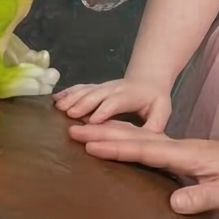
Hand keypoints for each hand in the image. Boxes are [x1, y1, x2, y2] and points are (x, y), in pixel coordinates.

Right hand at [54, 75, 173, 131]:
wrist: (148, 79)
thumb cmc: (155, 100)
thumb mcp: (162, 111)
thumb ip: (155, 125)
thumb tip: (149, 140)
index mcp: (131, 96)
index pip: (116, 102)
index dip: (104, 110)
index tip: (92, 120)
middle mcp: (114, 89)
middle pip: (97, 95)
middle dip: (83, 104)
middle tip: (69, 114)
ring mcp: (103, 87)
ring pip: (86, 90)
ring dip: (72, 97)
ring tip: (59, 107)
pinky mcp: (95, 87)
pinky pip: (80, 88)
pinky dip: (67, 92)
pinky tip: (55, 98)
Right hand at [67, 118, 218, 214]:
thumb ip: (203, 197)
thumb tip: (173, 203)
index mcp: (188, 154)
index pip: (146, 150)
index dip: (117, 148)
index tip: (89, 144)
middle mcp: (181, 147)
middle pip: (136, 138)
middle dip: (103, 134)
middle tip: (71, 130)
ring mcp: (182, 149)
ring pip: (140, 138)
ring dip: (112, 134)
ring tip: (83, 130)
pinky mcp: (184, 155)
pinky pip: (149, 145)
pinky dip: (128, 140)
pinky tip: (118, 142)